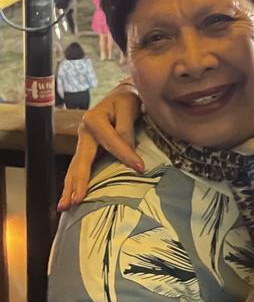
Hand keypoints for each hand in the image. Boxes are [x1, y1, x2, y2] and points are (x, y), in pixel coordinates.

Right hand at [57, 82, 142, 209]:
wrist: (120, 94)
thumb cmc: (126, 101)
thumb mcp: (129, 107)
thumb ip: (126, 128)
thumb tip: (127, 152)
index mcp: (94, 118)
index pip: (111, 141)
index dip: (125, 155)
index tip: (140, 168)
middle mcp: (84, 130)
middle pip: (81, 160)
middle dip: (79, 182)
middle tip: (77, 201)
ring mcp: (82, 140)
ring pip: (75, 167)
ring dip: (69, 188)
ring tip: (64, 206)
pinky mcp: (85, 148)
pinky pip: (78, 167)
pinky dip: (72, 183)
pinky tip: (69, 198)